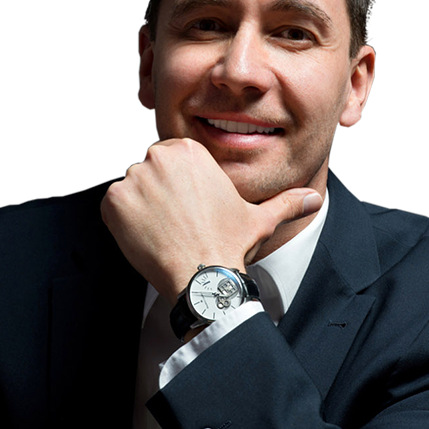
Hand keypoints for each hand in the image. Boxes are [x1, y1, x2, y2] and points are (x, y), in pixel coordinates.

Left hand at [100, 138, 322, 303]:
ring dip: (143, 207)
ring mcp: (133, 179)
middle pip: (151, 172)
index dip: (179, 186)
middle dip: (161, 194)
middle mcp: (158, 157)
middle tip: (177, 221)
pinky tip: (148, 236)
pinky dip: (125, 221)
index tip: (187, 207)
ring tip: (166, 231)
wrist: (202, 276)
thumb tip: (314, 200)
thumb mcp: (260, 218)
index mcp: (188, 151)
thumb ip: (286, 203)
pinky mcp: (114, 202)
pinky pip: (115, 206)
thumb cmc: (228, 244)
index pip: (172, 160)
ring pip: (134, 189)